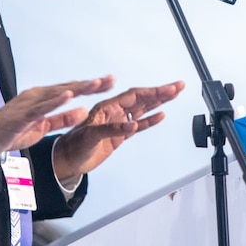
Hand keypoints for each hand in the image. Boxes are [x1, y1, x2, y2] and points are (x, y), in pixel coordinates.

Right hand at [0, 76, 114, 156]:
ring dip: (78, 88)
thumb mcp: (43, 127)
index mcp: (44, 98)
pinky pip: (42, 106)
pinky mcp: (23, 113)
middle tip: (110, 79)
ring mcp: (30, 102)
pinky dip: (56, 100)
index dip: (91, 86)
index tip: (109, 82)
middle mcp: (39, 95)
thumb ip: (63, 119)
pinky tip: (69, 95)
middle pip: (69, 87)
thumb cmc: (14, 131)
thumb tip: (83, 111)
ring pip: (58, 93)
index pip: (72, 90)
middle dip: (90, 84)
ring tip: (95, 84)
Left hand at [51, 80, 184, 180]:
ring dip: (158, 102)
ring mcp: (118, 122)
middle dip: (161, 93)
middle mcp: (114, 111)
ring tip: (174, 94)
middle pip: (142, 98)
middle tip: (179, 86)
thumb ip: (112, 129)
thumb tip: (132, 125)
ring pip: (142, 109)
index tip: (169, 89)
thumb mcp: (91, 136)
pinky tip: (160, 114)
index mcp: (108, 107)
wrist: (67, 159)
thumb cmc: (74, 145)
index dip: (153, 92)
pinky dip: (150, 120)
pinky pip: (138, 124)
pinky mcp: (119, 134)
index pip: (135, 96)